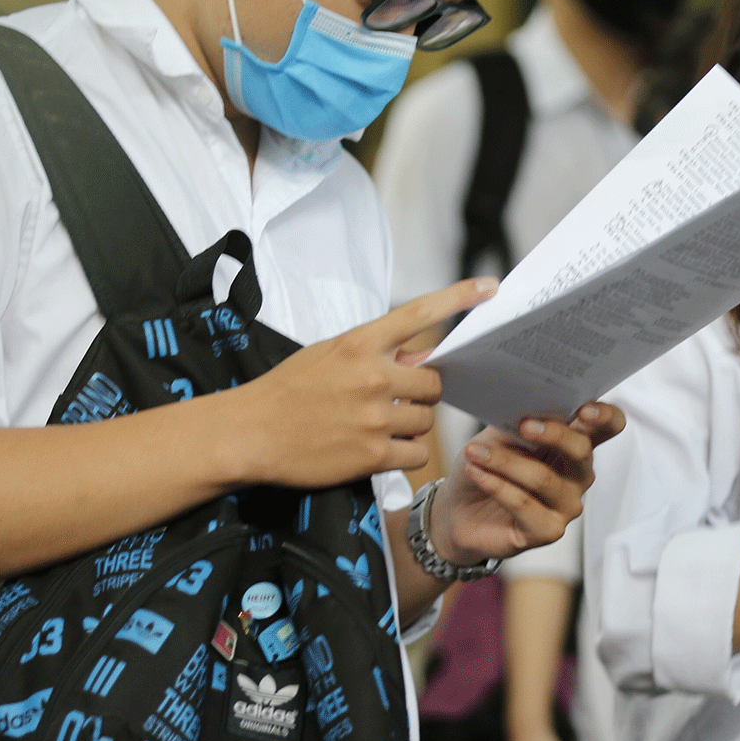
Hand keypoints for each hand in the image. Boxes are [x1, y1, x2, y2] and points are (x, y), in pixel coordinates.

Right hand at [236, 278, 497, 488]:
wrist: (249, 433)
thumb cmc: (287, 391)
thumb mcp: (327, 355)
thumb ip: (374, 353)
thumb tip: (415, 359)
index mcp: (360, 343)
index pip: (420, 313)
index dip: (459, 297)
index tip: (490, 286)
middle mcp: (373, 375)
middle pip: (434, 382)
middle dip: (421, 393)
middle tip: (398, 400)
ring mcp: (375, 416)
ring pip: (426, 419)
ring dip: (411, 425)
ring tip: (376, 426)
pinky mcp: (373, 454)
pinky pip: (416, 452)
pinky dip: (403, 453)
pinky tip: (377, 449)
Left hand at [431, 402, 625, 565]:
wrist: (457, 509)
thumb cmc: (486, 466)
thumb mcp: (500, 435)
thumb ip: (518, 419)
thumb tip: (526, 404)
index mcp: (575, 444)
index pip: (609, 426)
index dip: (604, 416)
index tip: (583, 409)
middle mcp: (578, 475)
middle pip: (582, 450)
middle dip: (553, 434)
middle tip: (524, 425)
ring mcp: (566, 505)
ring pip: (544, 478)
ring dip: (505, 462)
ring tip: (475, 452)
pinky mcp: (548, 531)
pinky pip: (523, 504)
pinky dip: (496, 485)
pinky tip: (477, 473)